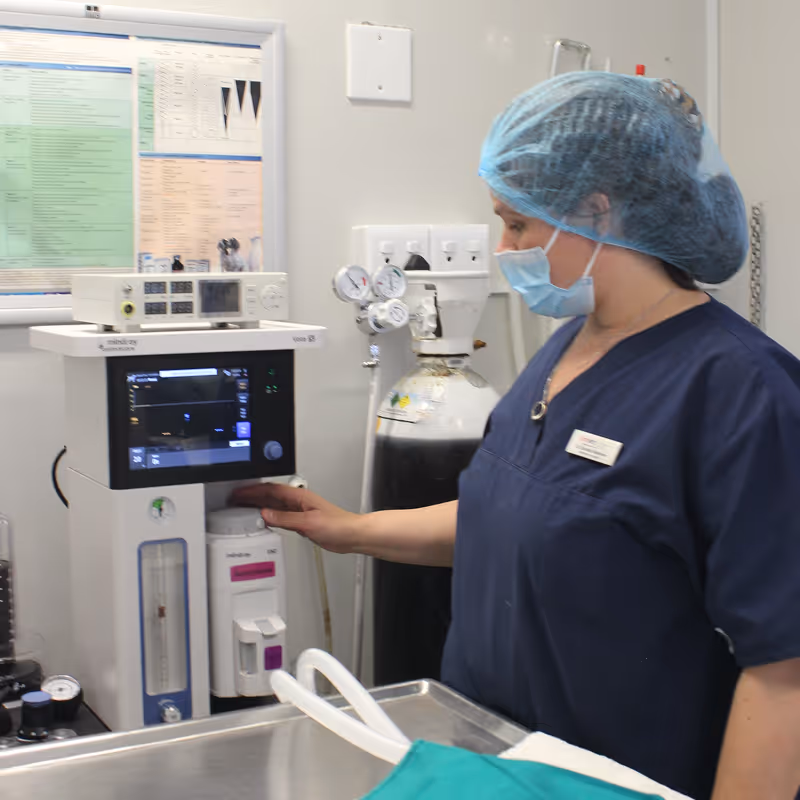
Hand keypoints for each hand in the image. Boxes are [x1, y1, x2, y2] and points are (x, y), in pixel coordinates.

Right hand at [231, 482, 361, 553]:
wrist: (352, 535)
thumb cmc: (338, 525)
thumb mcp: (308, 523)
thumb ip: (285, 519)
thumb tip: (265, 514)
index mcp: (299, 497)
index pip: (271, 490)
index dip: (253, 490)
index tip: (239, 493)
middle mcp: (299, 502)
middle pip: (270, 495)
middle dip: (252, 495)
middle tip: (235, 499)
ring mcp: (300, 511)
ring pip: (274, 505)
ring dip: (259, 505)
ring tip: (243, 508)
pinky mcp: (303, 522)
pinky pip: (281, 516)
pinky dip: (269, 517)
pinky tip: (263, 521)